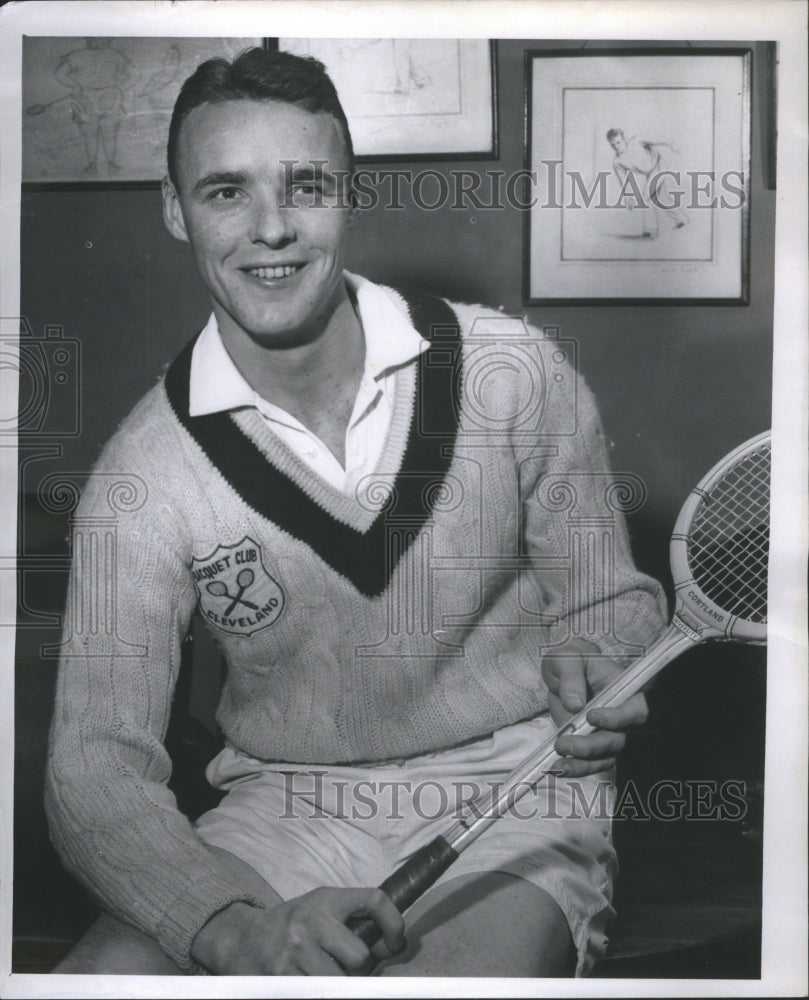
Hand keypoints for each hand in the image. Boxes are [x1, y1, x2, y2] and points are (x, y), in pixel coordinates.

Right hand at [191, 887, 404, 974]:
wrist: (244, 939)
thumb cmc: (294, 925)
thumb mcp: (321, 908)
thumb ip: (352, 920)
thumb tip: (391, 946)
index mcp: (326, 899)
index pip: (374, 900)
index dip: (394, 922)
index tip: (396, 943)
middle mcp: (311, 921)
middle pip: (360, 955)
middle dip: (361, 967)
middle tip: (349, 967)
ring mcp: (295, 952)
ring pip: (341, 982)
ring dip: (342, 985)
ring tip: (330, 976)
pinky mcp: (283, 978)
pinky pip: (319, 993)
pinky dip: (322, 992)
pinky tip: (314, 984)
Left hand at [541, 639, 648, 777]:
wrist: (562, 671)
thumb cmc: (571, 659)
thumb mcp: (567, 658)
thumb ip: (572, 677)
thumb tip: (575, 705)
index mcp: (624, 691)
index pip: (634, 710)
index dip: (617, 718)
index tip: (591, 716)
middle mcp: (621, 716)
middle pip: (618, 740)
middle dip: (591, 746)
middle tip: (563, 744)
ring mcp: (607, 733)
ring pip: (605, 757)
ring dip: (583, 765)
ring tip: (558, 765)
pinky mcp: (592, 744)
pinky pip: (591, 763)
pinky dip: (576, 769)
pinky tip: (557, 768)